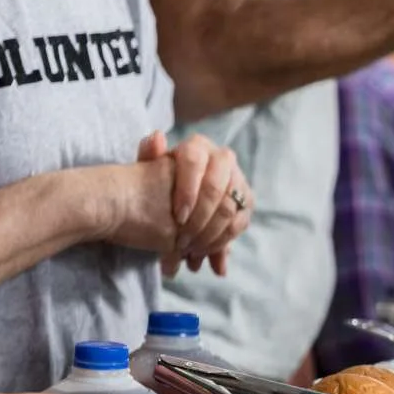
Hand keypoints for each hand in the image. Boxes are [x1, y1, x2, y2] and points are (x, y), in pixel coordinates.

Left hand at [137, 132, 252, 276]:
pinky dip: (223, 242)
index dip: (188, 190)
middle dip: (200, 219)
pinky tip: (206, 257)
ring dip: (211, 236)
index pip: (195, 161)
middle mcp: (222, 159)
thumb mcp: (147, 171)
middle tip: (183, 243)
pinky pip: (240, 222)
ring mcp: (238, 179)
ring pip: (231, 208)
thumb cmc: (156, 184)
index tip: (177, 218)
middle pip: (217, 187)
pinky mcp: (246, 201)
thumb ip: (148, 154)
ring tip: (191, 255)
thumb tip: (157, 136)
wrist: (171, 203)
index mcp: (198, 147)